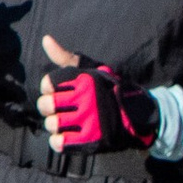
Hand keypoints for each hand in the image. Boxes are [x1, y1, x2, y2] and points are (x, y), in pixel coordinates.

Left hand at [39, 35, 159, 152]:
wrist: (137, 115)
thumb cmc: (110, 89)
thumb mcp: (92, 69)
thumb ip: (67, 57)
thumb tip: (46, 39)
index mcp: (85, 81)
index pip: (47, 83)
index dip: (49, 88)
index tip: (60, 91)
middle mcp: (86, 99)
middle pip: (46, 105)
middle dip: (49, 108)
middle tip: (60, 109)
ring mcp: (89, 121)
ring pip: (52, 124)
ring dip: (55, 125)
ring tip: (66, 122)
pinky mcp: (90, 140)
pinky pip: (60, 142)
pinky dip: (59, 140)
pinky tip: (67, 135)